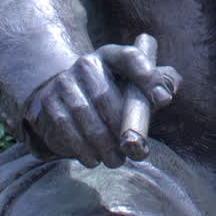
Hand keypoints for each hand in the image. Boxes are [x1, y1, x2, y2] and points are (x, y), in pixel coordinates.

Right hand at [25, 38, 180, 168]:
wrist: (67, 104)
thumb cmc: (113, 97)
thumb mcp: (136, 88)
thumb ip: (158, 85)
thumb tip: (165, 94)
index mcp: (112, 55)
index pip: (130, 57)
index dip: (147, 76)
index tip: (162, 100)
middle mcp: (86, 64)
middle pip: (106, 97)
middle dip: (123, 129)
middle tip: (136, 150)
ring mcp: (64, 82)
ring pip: (86, 117)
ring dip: (104, 145)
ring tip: (117, 160)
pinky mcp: (49, 103)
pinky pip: (67, 129)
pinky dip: (83, 149)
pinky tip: (93, 159)